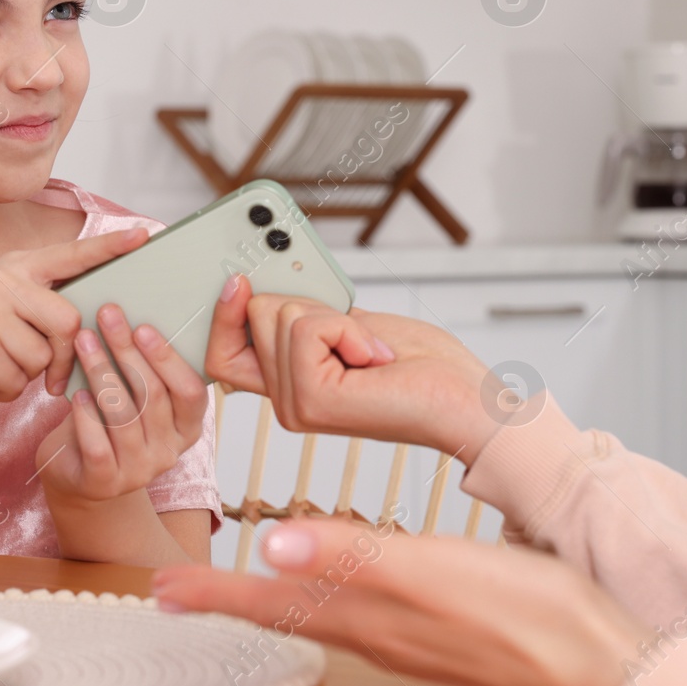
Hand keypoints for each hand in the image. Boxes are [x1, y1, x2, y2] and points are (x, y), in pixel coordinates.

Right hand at [0, 227, 148, 405]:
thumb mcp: (0, 303)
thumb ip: (39, 302)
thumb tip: (92, 323)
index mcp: (15, 267)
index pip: (70, 254)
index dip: (109, 247)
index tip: (145, 236)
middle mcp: (1, 281)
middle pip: (67, 321)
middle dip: (64, 356)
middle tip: (52, 377)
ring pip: (43, 355)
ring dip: (28, 375)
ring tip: (1, 368)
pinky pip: (17, 378)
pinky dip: (7, 390)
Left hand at [34, 303, 208, 504]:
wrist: (77, 473)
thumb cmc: (107, 423)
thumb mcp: (133, 398)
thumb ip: (141, 371)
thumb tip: (128, 315)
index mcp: (187, 427)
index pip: (190, 392)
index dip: (168, 358)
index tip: (142, 326)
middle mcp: (169, 451)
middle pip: (153, 395)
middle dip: (127, 351)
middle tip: (107, 316)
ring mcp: (138, 471)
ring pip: (123, 416)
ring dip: (101, 372)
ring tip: (84, 341)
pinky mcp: (104, 483)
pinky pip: (97, 446)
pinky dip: (86, 417)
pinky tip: (76, 395)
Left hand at [151, 519, 648, 685]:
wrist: (603, 660)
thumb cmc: (533, 615)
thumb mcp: (439, 572)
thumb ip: (356, 556)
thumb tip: (274, 544)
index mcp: (370, 611)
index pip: (271, 602)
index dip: (215, 591)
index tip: (164, 588)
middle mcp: (379, 630)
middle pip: (284, 613)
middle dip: (228, 599)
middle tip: (177, 591)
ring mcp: (407, 637)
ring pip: (317, 616)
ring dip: (269, 599)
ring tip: (237, 585)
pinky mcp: (436, 634)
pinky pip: (358, 619)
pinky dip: (324, 600)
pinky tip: (330, 591)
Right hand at [204, 275, 504, 465]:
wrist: (466, 401)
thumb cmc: (423, 365)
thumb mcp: (349, 326)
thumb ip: (302, 316)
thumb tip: (263, 285)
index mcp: (290, 386)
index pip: (220, 352)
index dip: (220, 313)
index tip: (236, 279)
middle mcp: (284, 403)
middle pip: (257, 312)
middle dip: (310, 304)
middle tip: (354, 334)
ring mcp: (294, 406)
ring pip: (283, 314)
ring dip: (337, 318)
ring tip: (369, 349)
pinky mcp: (312, 401)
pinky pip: (307, 328)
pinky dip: (348, 328)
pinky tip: (374, 357)